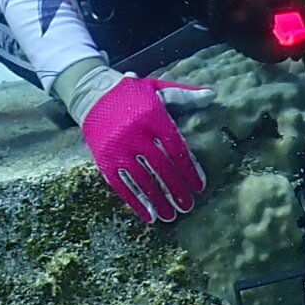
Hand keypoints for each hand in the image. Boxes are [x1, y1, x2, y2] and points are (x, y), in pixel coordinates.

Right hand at [77, 75, 210, 223]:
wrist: (91, 93)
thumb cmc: (130, 93)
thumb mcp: (157, 88)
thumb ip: (185, 95)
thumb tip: (212, 95)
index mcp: (152, 116)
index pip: (176, 148)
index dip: (189, 169)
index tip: (199, 186)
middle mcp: (136, 134)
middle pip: (161, 168)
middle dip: (176, 189)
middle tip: (188, 206)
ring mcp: (119, 148)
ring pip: (143, 180)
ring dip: (159, 201)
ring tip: (171, 216)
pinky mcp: (105, 159)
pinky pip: (122, 185)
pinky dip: (136, 202)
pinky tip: (149, 215)